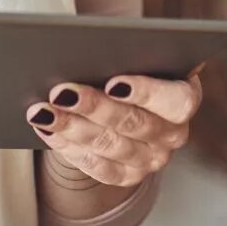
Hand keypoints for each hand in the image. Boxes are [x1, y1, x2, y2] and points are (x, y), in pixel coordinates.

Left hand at [25, 69, 203, 186]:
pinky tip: (46, 129)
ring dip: (71, 127)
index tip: (112, 82)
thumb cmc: (130, 65)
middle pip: (133, 123)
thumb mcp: (135, 55)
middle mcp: (174, 134)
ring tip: (41, 111)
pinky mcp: (127, 176)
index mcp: (184, 98)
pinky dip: (68, 147)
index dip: (146, 93)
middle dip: (93, 107)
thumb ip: (124, 52)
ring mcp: (151, 159)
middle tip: (60, 92)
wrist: (125, 98)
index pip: (175, 101)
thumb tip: (88, 49)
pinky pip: (96, 167)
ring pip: (109, 146)